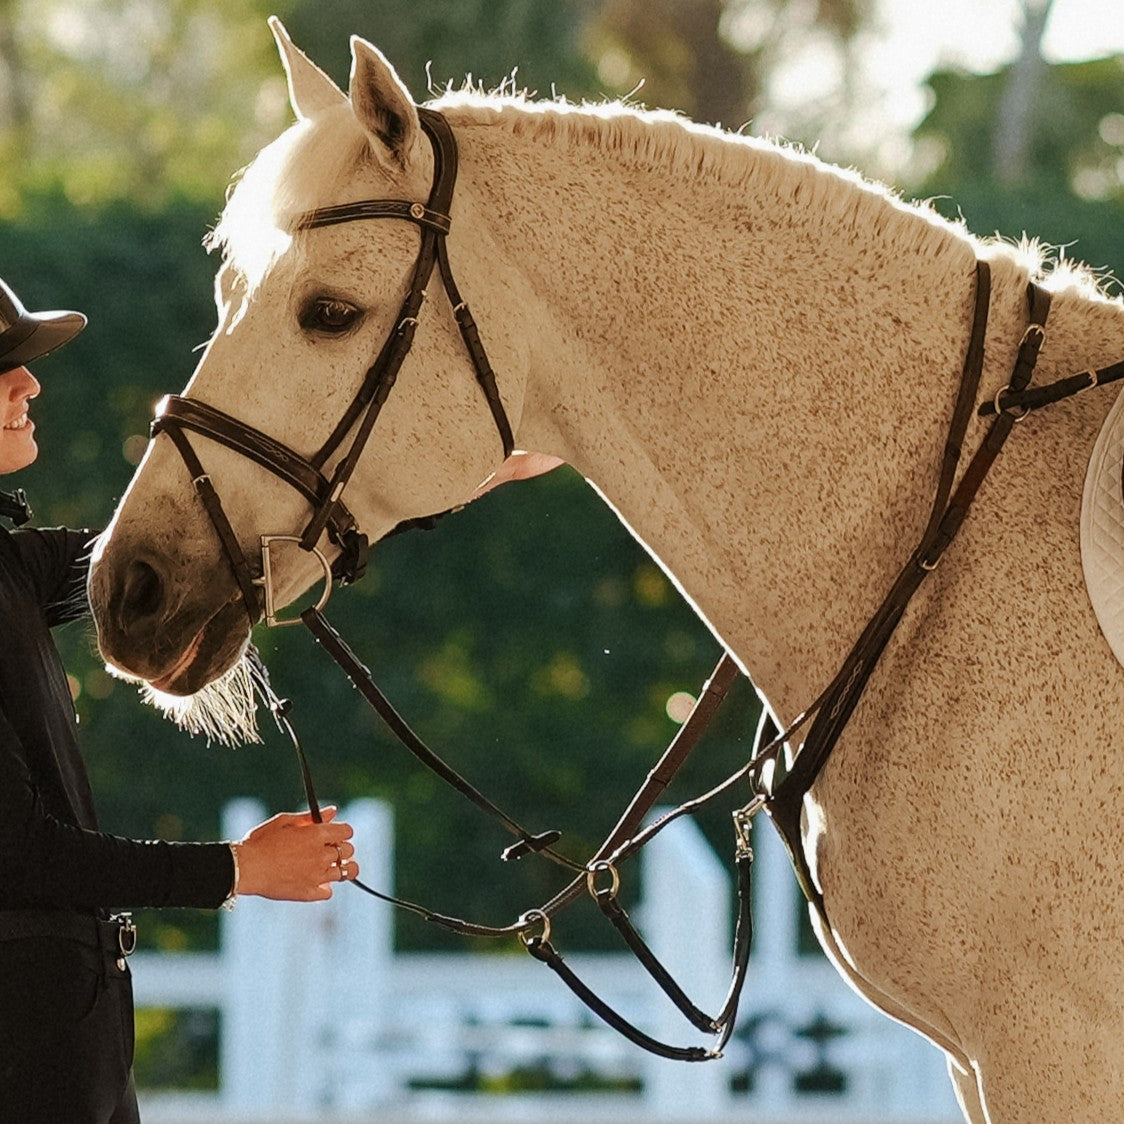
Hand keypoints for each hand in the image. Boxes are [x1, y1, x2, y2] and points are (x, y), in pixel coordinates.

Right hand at [234, 806, 359, 900]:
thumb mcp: (285, 821)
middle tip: (328, 850)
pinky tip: (315, 882)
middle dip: (342, 848)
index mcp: (317, 835)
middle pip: (348, 851)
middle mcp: (321, 855)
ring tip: (331, 867)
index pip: (347, 831)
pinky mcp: (308, 893)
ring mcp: (317, 876)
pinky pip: (328, 892)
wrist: (244, 868)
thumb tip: (333, 811)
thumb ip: (312, 817)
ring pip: (346, 873)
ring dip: (341, 868)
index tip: (334, 834)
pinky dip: (324, 887)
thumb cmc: (260, 841)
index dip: (342, 832)